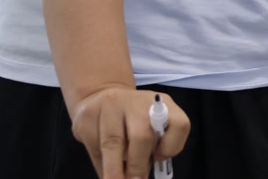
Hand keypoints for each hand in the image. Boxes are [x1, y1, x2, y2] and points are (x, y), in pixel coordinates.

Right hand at [70, 86, 188, 178]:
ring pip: (112, 143)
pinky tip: (105, 171)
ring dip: (114, 170)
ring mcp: (111, 105)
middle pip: (141, 135)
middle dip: (137, 165)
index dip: (172, 145)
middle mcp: (138, 102)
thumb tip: (141, 178)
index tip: (160, 159)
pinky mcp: (88, 115)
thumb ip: (152, 149)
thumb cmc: (132, 121)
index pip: (179, 124)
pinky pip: (94, 146)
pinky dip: (101, 165)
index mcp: (163, 105)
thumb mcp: (150, 128)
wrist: (100, 96)